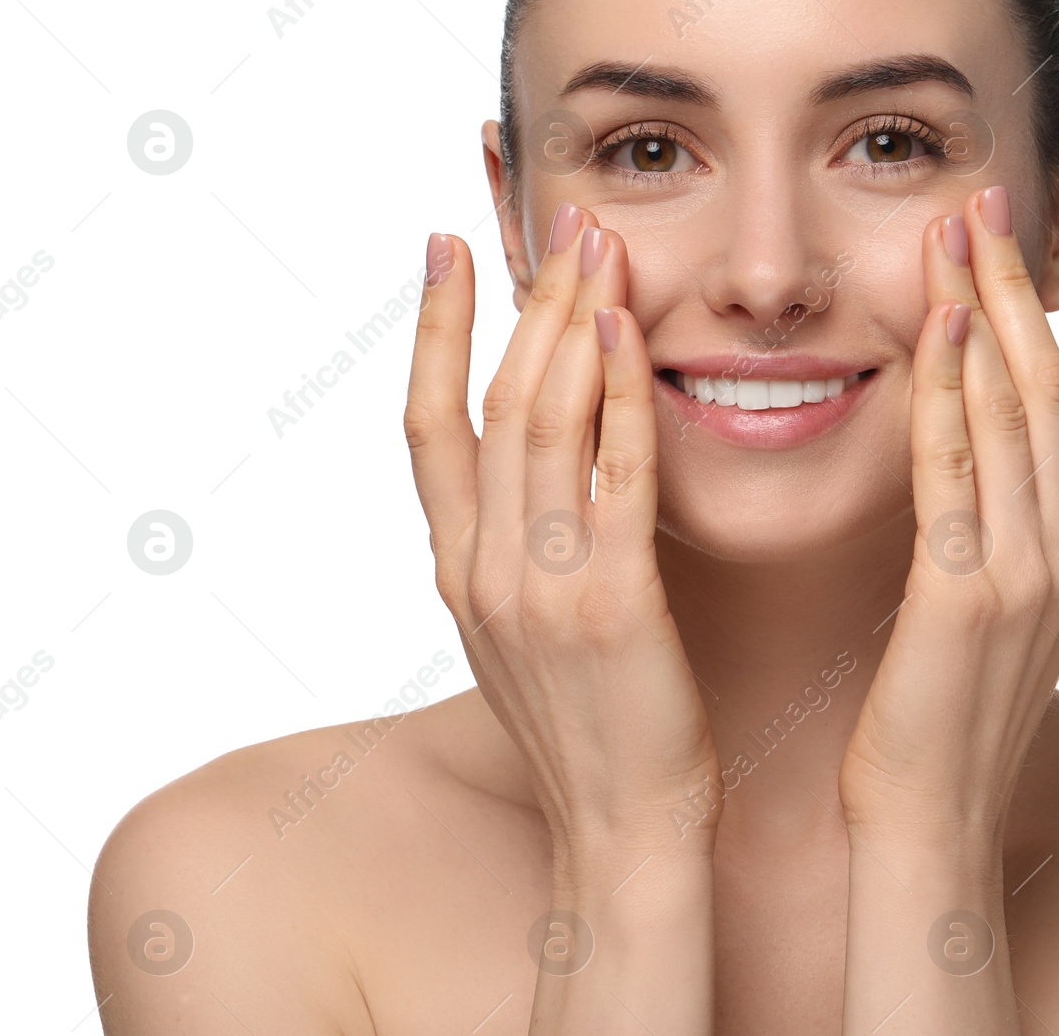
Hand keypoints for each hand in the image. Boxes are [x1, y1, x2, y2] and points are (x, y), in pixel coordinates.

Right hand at [403, 206, 721, 868]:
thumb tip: (533, 478)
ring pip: (542, 421)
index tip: (449, 249)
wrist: (620, 835)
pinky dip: (616, 395)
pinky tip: (630, 333)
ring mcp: (539, 583)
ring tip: (597, 245)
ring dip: (570, 324)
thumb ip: (517, 550)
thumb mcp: (526, 633)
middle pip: (492, 402)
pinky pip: (610, 475)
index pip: (428, 426)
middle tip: (557, 222)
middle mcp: (482, 567)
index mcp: (458, 572)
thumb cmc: (590, 732)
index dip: (435, 331)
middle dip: (524, 302)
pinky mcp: (609, 602)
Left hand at [838, 186, 1058, 846]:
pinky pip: (956, 471)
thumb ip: (1008, 528)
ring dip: (987, 310)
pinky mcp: (963, 596)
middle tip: (1006, 196)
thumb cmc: (949, 713)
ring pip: (1016, 410)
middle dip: (1035, 285)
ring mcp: (1028, 573)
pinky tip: (935, 327)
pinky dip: (950, 393)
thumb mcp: (1000, 607)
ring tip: (961, 227)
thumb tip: (989, 457)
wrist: (931, 823)